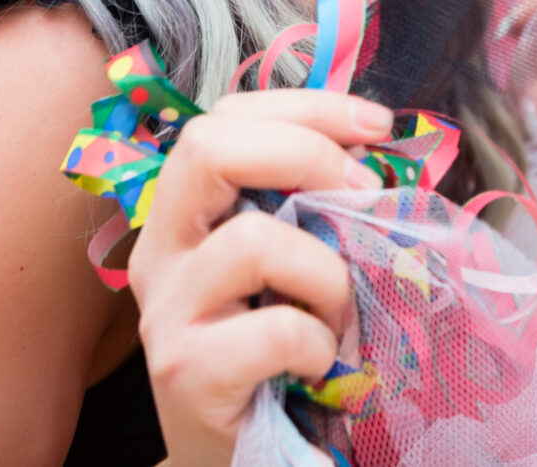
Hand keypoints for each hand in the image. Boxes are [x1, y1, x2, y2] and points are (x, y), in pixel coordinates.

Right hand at [127, 90, 389, 466]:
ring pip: (253, 240)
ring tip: (337, 311)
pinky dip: (318, 342)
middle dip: (305, 152)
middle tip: (362, 194)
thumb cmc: (276, 350)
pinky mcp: (186, 371)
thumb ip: (310, 204)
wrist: (244, 454)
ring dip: (325, 272)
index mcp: (185, 211)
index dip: (306, 105)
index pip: (225, 116)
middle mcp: (160, 250)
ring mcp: (165, 311)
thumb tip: (376, 149)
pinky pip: (276, 329)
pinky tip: (318, 363)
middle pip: (207, 146)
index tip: (376, 126)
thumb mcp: (289, 263)